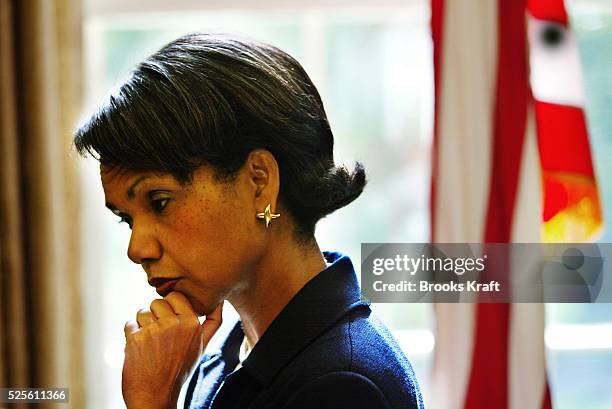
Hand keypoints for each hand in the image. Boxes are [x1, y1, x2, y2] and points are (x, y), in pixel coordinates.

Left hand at [121, 292, 222, 408]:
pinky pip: (129, 324)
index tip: (169, 323)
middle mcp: (175, 324)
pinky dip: (131, 335)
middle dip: (155, 316)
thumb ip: (213, 323)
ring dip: (142, 326)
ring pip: (142, 312)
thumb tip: (219, 302)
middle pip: (157, 302)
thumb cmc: (179, 370)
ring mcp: (155, 330)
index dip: (170, 308)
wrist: (156, 396)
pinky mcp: (136, 338)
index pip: (176, 296)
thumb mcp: (201, 346)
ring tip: (149, 344)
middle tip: (159, 337)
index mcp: (192, 323)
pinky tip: (140, 350)